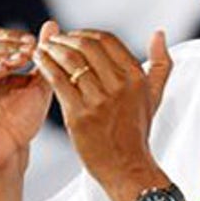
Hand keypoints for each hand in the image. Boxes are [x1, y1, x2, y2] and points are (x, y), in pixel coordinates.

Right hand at [0, 26, 52, 172]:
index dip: (15, 37)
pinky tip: (3, 70)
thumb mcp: (38, 83)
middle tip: (30, 48)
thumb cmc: (24, 119)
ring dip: (0, 56)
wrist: (12, 151)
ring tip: (21, 58)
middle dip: (9, 45)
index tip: (36, 41)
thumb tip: (52, 23)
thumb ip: (43, 56)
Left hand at [33, 23, 172, 200]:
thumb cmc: (136, 131)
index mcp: (135, 76)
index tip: (72, 36)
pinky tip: (38, 61)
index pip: (107, 40)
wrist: (126, 167)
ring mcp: (99, 100)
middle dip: (65, 38)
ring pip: (70, 60)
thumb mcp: (153, 95)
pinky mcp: (79, 114)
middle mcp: (119, 85)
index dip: (85, 33)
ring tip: (42, 48)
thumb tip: (159, 34)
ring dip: (52, 49)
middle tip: (53, 39)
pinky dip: (45, 65)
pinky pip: (58, 80)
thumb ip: (160, 64)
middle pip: (86, 46)